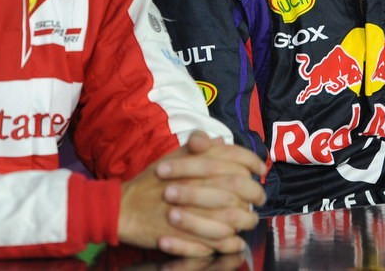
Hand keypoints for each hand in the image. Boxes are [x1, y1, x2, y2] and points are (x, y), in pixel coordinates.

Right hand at [118, 133, 265, 255]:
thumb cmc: (150, 181)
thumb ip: (198, 148)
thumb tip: (222, 142)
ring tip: (249, 222)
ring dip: (245, 220)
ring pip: (232, 216)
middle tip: (260, 199)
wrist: (124, 207)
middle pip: (240, 188)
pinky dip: (229, 242)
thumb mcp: (173, 157)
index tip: (260, 169)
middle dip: (255, 194)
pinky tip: (235, 241)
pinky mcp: (187, 236)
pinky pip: (217, 241)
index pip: (234, 158)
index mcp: (196, 162)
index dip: (251, 162)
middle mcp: (198, 183)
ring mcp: (194, 211)